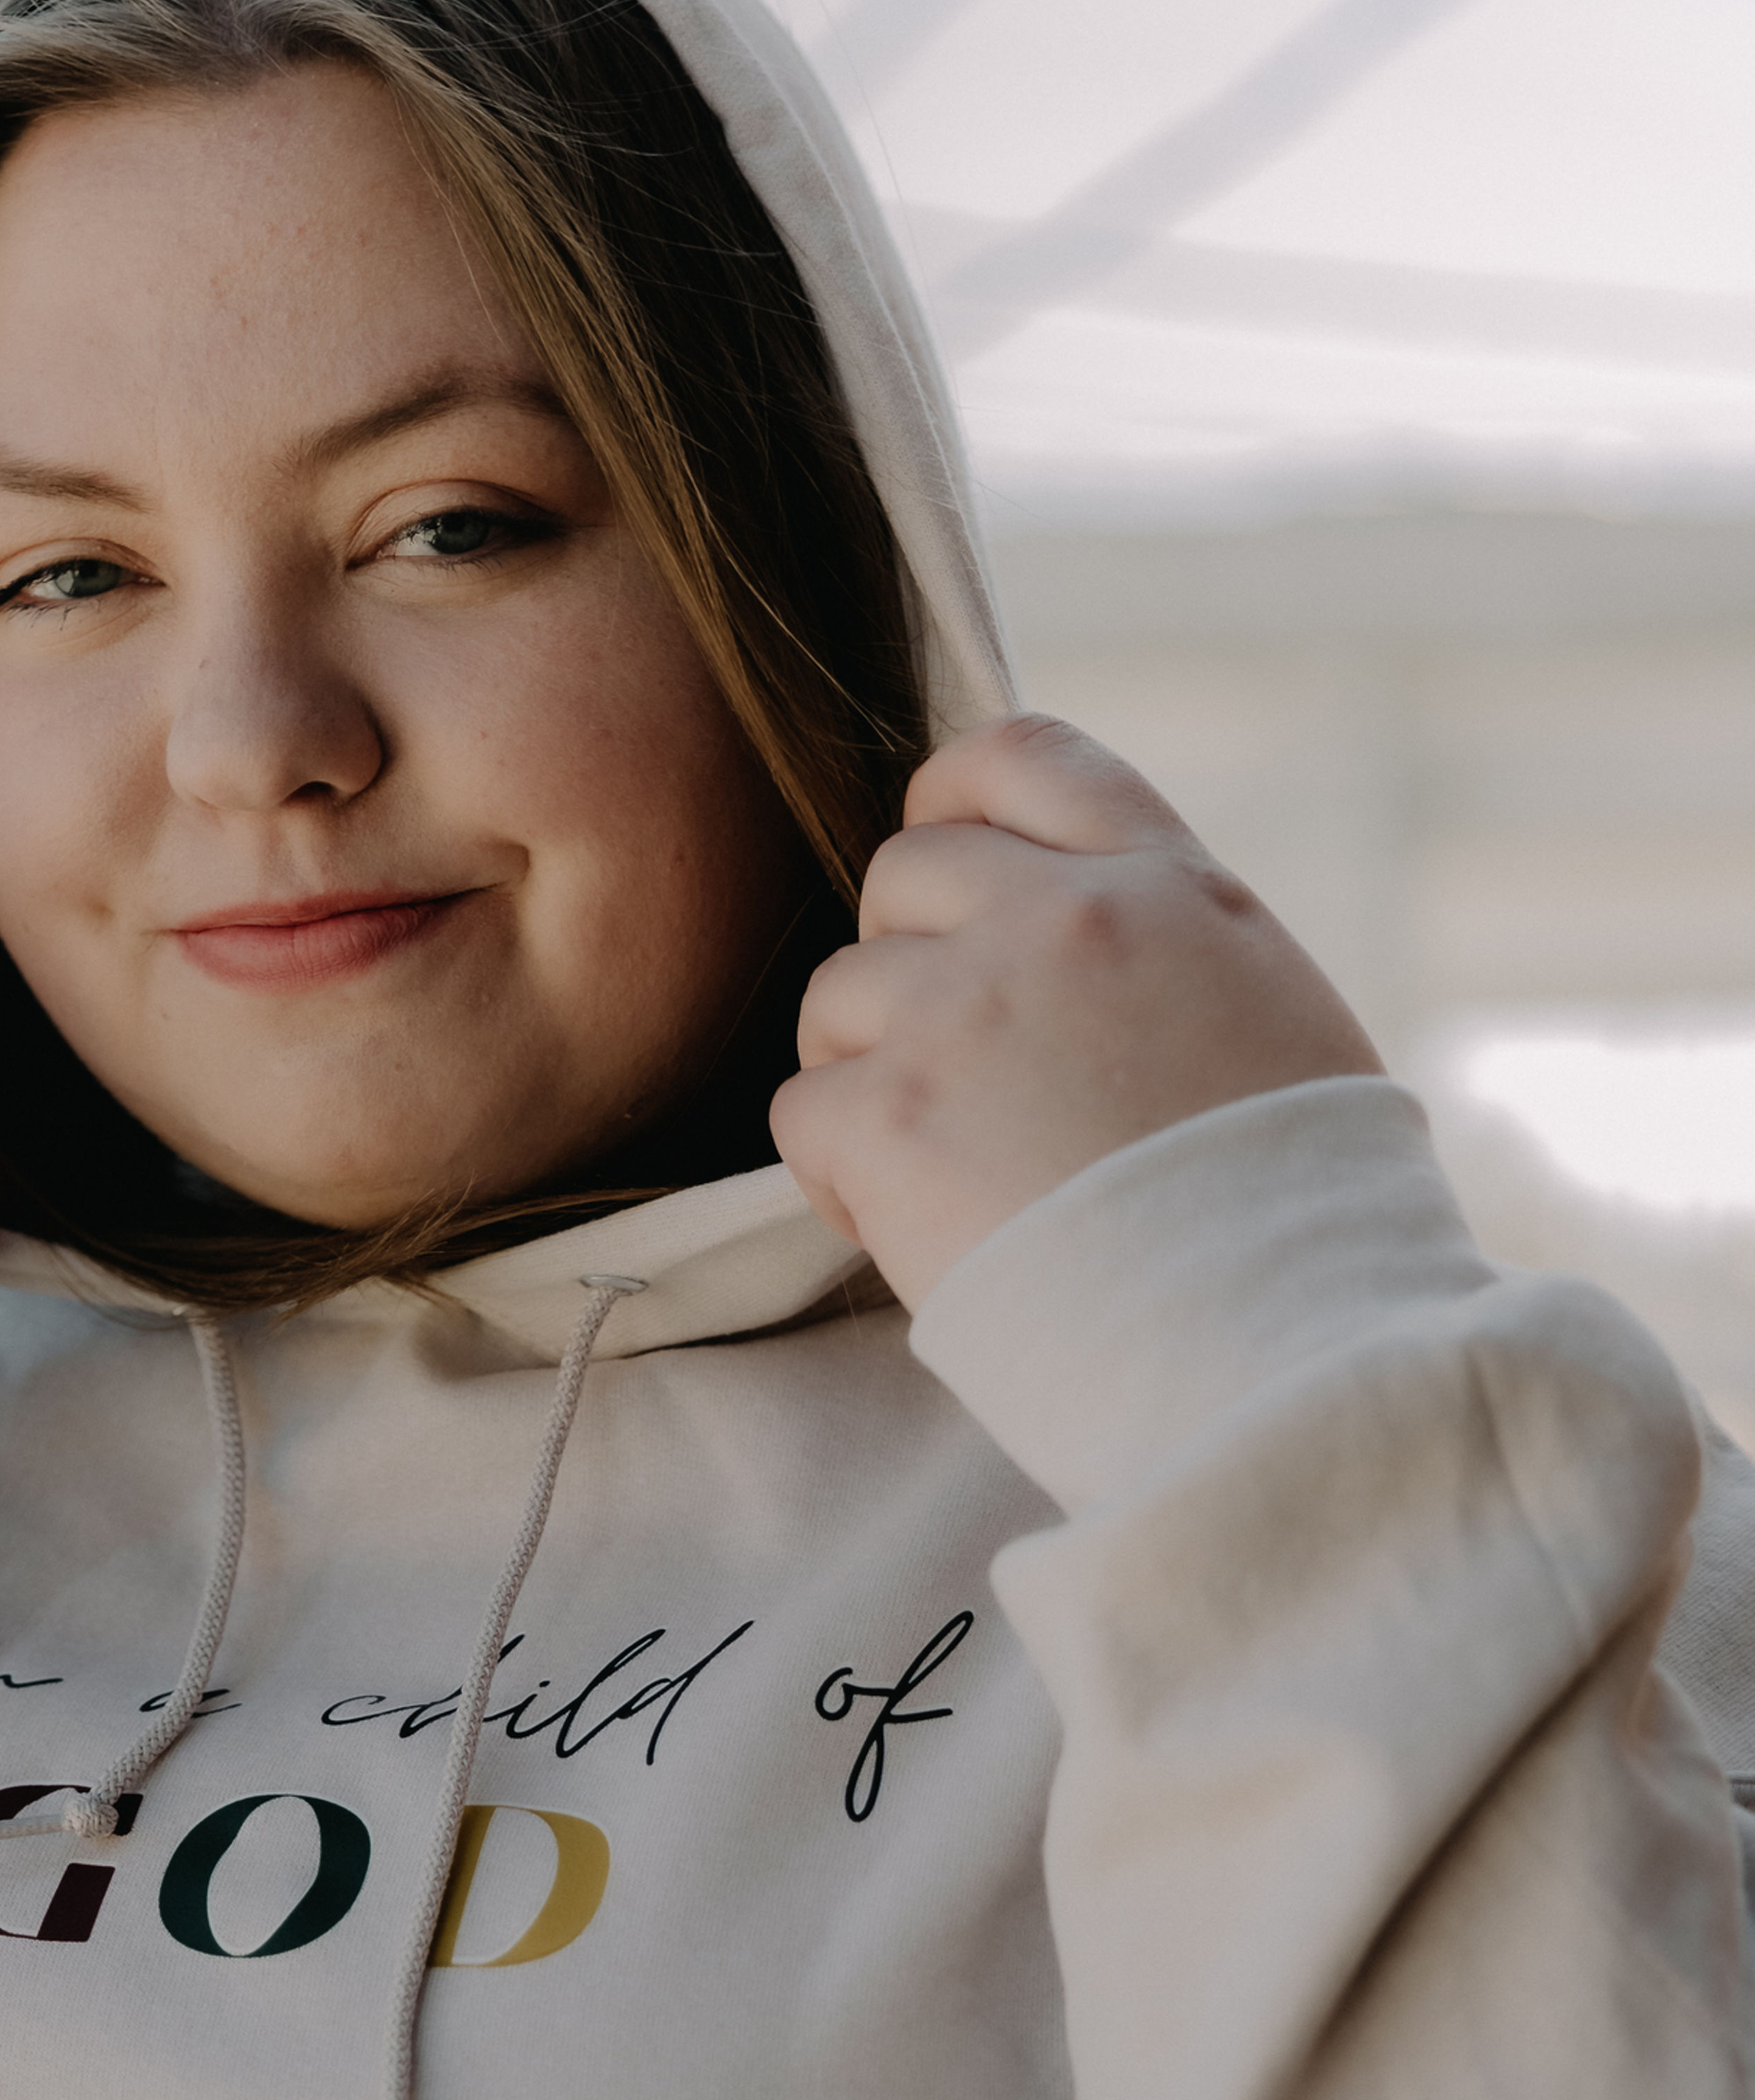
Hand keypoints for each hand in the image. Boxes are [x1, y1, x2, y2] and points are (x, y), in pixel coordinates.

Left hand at [772, 716, 1379, 1312]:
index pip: (1021, 757)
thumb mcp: (1272, 1014)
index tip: (942, 865)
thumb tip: (1078, 933)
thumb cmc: (1297, 1211)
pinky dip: (837, 1174)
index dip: (953, 801)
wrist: (1279, 1342)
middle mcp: (1058, 922)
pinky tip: (910, 1225)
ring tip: (948, 1168)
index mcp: (1169, 887)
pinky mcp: (891, 1118)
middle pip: (903, 875)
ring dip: (867, 1074)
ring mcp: (963, 1013)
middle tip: (955, 1073)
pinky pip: (803, 1110)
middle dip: (907, 962)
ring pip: (838, 996)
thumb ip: (1163, 946)